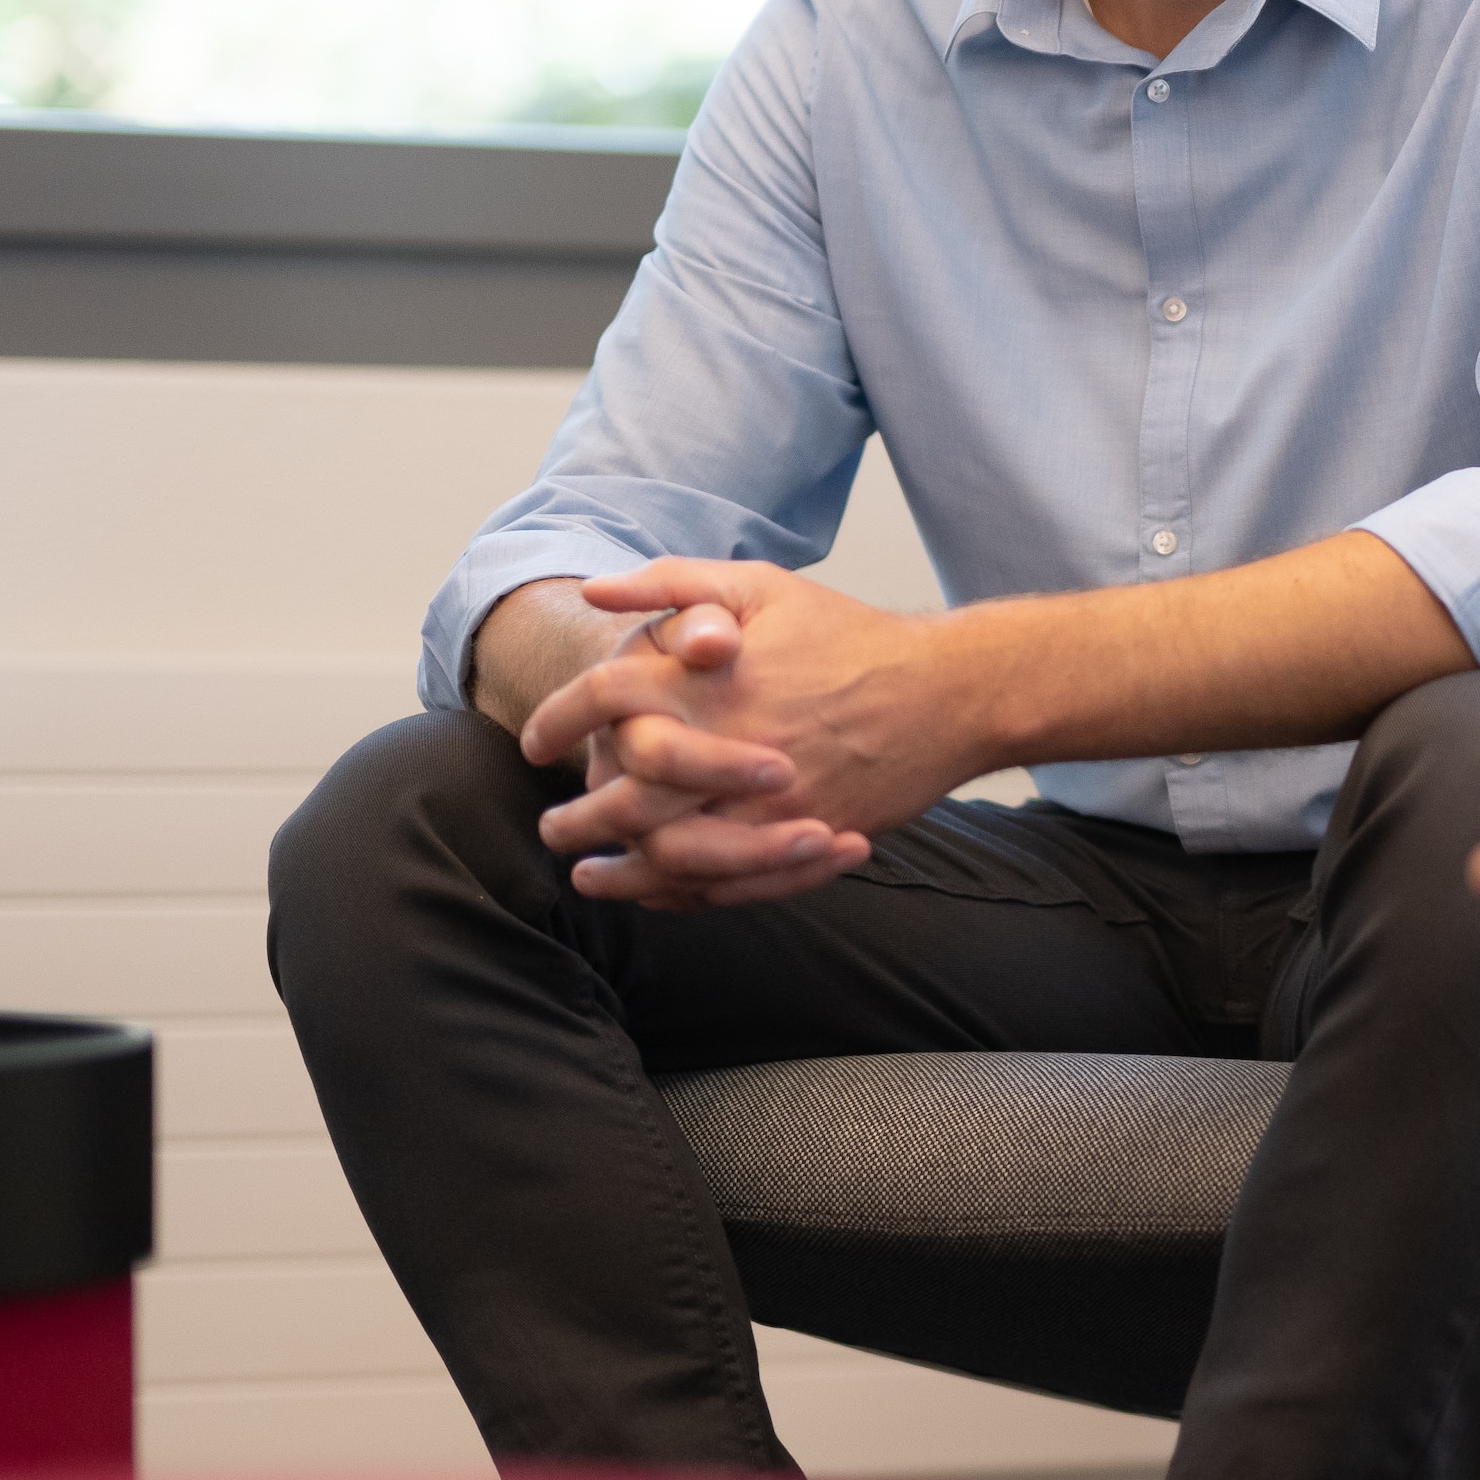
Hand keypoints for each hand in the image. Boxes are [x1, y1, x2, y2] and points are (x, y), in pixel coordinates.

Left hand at [520, 560, 973, 911]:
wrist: (946, 691)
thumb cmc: (848, 634)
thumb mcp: (763, 585)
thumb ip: (675, 584)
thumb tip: (595, 591)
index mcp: (712, 675)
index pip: (604, 698)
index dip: (556, 722)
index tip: (532, 743)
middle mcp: (732, 741)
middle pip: (622, 795)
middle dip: (575, 818)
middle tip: (552, 828)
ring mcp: (769, 800)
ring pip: (668, 854)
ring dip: (618, 873)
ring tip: (587, 876)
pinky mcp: (802, 838)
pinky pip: (727, 883)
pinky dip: (680, 896)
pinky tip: (655, 892)